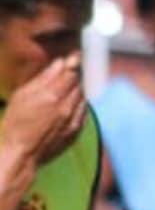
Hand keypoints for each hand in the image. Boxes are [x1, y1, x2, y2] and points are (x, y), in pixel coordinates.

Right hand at [0, 56, 85, 178]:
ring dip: (76, 89)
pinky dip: (79, 104)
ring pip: (82, 96)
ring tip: (65, 89)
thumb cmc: (16, 123)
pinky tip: (69, 103)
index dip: (73, 62)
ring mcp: (73, 120)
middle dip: (74, 75)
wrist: (22, 153)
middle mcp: (66, 107)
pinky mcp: (76, 131)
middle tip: (68, 71)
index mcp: (51, 95)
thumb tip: (60, 63)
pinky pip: (83, 111)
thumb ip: (43, 78)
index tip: (74, 56)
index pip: (71, 72)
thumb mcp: (23, 95)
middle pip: (78, 83)